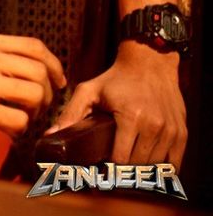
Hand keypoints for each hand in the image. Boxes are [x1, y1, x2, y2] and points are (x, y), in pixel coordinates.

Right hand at [0, 30, 65, 143]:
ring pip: (34, 93)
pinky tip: (6, 130)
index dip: (55, 65)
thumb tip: (29, 72)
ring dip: (35, 111)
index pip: (34, 46)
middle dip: (48, 93)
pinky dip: (19, 129)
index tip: (57, 81)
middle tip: (38, 107)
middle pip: (40, 70)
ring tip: (22, 118)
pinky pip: (18, 119)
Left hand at [49, 42, 185, 165]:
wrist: (150, 63)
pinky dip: (161, 167)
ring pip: (155, 166)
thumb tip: (50, 135)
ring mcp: (170, 130)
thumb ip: (71, 113)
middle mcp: (154, 125)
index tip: (100, 166)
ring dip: (141, 169)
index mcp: (131, 117)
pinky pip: (174, 163)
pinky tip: (147, 163)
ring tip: (127, 164)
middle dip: (123, 169)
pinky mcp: (181, 132)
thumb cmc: (116, 77)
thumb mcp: (89, 90)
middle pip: (137, 165)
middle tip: (111, 167)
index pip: (120, 159)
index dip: (108, 166)